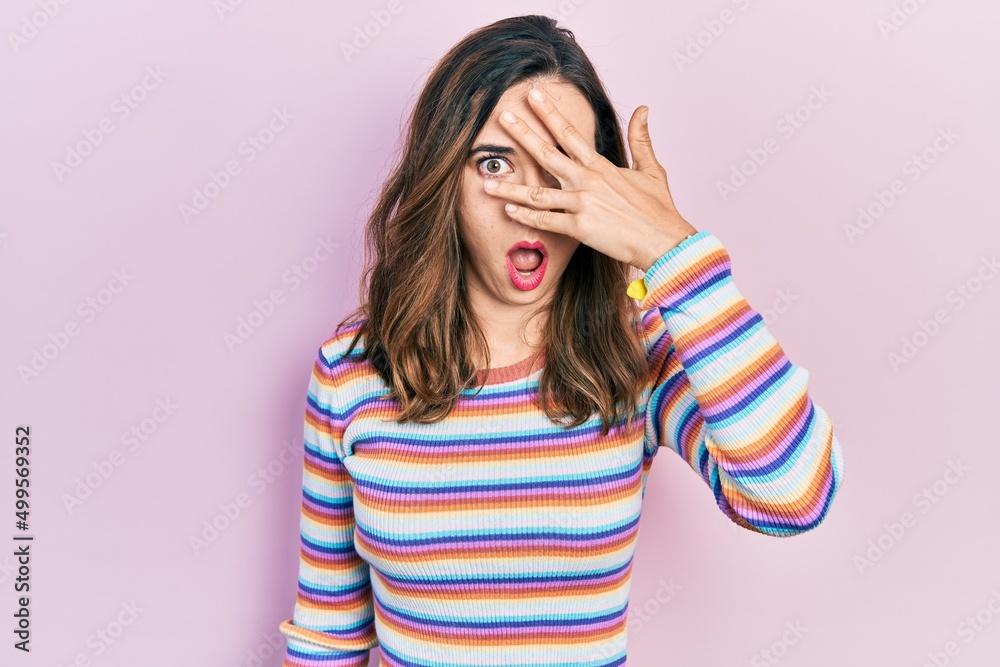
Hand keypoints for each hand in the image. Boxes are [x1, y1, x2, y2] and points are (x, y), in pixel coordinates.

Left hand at [485, 87, 697, 271]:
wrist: (664, 240)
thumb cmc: (658, 208)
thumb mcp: (651, 169)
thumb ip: (641, 138)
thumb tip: (643, 108)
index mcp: (601, 165)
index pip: (569, 133)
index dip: (549, 113)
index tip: (532, 97)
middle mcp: (587, 180)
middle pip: (547, 153)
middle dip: (522, 135)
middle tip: (502, 119)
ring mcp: (582, 204)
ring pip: (537, 194)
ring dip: (510, 190)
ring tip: (486, 184)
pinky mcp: (580, 228)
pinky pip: (546, 221)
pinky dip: (526, 217)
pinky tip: (508, 212)